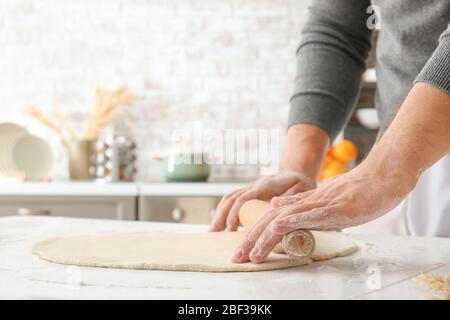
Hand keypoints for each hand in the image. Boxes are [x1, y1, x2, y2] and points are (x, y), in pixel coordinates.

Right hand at [209, 171, 316, 231]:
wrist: (297, 172)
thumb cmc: (301, 183)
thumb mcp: (302, 189)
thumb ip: (290, 198)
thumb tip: (273, 205)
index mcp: (265, 185)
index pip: (244, 199)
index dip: (236, 214)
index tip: (230, 230)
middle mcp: (254, 186)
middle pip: (231, 199)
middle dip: (221, 217)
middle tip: (213, 234)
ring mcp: (250, 188)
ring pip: (229, 199)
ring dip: (219, 215)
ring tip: (211, 232)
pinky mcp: (249, 193)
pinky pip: (231, 200)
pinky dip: (223, 211)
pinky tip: (219, 223)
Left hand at [231, 163, 417, 263]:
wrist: (383, 176)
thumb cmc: (358, 190)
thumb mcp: (324, 198)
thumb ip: (301, 202)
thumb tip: (276, 204)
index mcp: (304, 202)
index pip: (272, 218)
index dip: (255, 234)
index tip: (244, 250)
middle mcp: (307, 202)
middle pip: (271, 220)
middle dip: (252, 240)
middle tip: (237, 257)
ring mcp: (320, 204)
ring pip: (285, 219)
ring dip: (264, 237)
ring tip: (250, 254)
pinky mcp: (335, 207)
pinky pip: (310, 214)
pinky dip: (292, 220)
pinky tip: (276, 227)